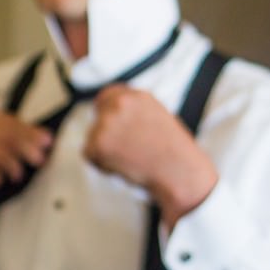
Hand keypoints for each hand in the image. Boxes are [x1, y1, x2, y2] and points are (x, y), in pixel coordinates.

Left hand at [82, 85, 216, 225]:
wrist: (178, 172)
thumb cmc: (173, 152)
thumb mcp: (156, 119)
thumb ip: (134, 113)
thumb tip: (114, 116)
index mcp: (136, 97)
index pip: (107, 97)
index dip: (107, 113)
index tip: (112, 127)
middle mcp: (119, 104)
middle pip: (98, 116)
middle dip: (106, 132)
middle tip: (125, 150)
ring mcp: (106, 123)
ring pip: (93, 137)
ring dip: (106, 150)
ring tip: (131, 159)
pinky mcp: (97, 143)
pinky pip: (90, 155)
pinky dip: (102, 165)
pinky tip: (124, 166)